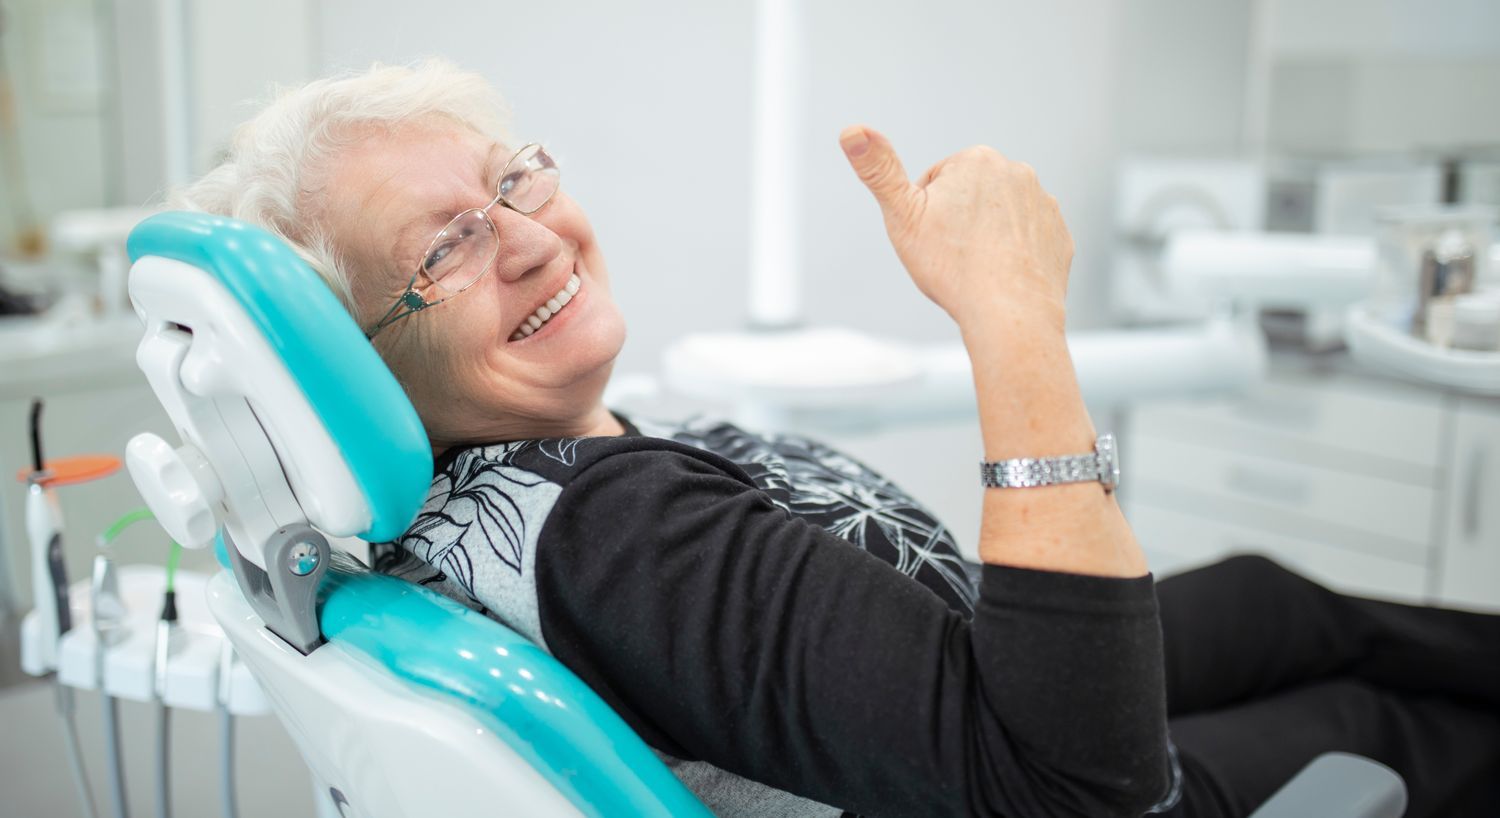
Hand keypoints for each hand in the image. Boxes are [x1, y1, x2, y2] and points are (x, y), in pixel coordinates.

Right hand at [839, 125, 1072, 332]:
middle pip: (971, 197)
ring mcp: (1043, 204)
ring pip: (1000, 218)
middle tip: (952, 255)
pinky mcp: (1059, 235)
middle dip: (958, 221)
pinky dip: (1014, 255)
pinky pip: (1027, 240)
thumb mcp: (902, 215)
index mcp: (976, 160)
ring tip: (977, 267)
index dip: (926, 214)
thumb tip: (852, 130)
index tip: (932, 238)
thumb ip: (877, 169)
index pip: (936, 183)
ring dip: (986, 237)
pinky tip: (1002, 276)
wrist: (1008, 313)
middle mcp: (1017, 172)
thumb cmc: (952, 266)